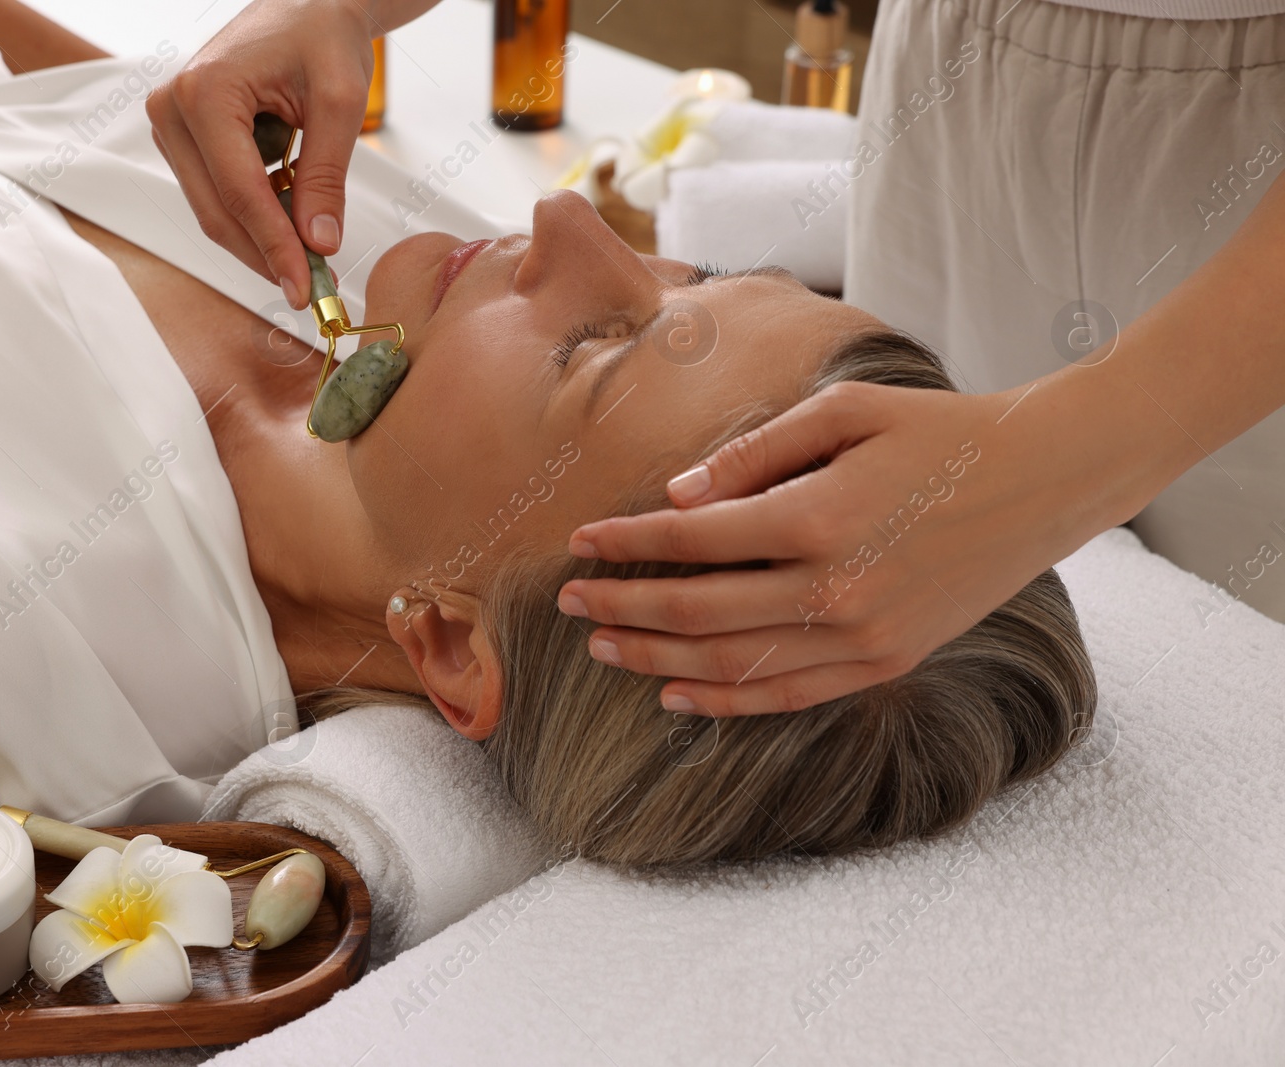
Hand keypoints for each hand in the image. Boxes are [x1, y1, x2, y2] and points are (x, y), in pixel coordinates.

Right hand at [146, 0, 375, 307]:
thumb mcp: (338, 101)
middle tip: (312, 290)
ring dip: (261, 241)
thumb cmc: (322, 34)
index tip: (306, 288)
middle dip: (266, 255)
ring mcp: (172, 126)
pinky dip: (256, 218)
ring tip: (311, 260)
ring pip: (214, 211)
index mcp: (204, 91)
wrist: (308, 6)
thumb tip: (319, 243)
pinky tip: (293, 224)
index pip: (240, 193)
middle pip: (217, 212)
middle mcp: (173, 109)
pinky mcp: (185, 139)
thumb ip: (326, 175)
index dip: (274, 248)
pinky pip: (217, 196)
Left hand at [558, 379, 1135, 715]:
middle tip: (569, 601)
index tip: (579, 541)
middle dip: (622, 606)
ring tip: (602, 647)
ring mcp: (862, 638)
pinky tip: (674, 693)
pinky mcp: (884, 663)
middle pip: (697, 611)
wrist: (1041, 481)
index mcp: (818, 517)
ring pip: (732, 664)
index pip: (691, 541)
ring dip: (655, 658)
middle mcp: (834, 590)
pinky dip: (724, 700)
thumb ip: (751, 455)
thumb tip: (675, 499)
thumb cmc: (936, 431)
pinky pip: (786, 695)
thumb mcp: (844, 412)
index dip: (626, 544)